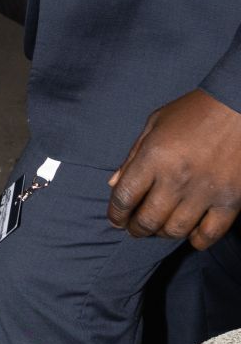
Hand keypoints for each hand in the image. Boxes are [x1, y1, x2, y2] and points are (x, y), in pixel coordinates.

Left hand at [107, 88, 240, 247]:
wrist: (238, 104)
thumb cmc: (194, 111)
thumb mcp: (154, 123)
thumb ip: (133, 156)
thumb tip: (114, 185)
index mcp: (154, 157)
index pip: (124, 198)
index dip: (115, 215)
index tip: (116, 219)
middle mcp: (177, 178)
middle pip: (147, 220)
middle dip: (135, 229)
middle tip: (135, 228)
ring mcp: (204, 192)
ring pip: (175, 230)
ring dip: (162, 233)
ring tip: (160, 228)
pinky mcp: (230, 200)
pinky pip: (209, 233)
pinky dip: (197, 239)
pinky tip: (190, 233)